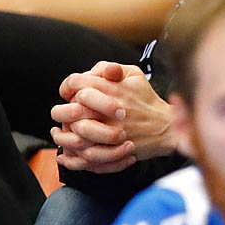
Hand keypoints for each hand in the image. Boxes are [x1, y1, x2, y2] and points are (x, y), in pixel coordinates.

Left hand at [50, 61, 174, 173]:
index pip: (76, 83)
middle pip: (69, 110)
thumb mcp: (134, 74)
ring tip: (59, 133)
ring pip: (73, 135)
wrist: (165, 127)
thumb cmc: (147, 100)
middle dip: (61, 111)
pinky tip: (66, 152)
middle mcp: (108, 110)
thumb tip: (89, 72)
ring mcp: (109, 132)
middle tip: (61, 113)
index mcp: (112, 89)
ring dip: (62, 135)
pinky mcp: (112, 151)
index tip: (68, 92)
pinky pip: (83, 156)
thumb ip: (109, 68)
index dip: (67, 87)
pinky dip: (70, 156)